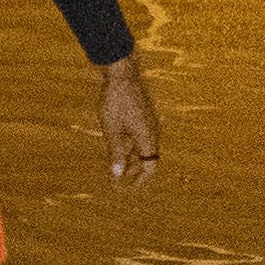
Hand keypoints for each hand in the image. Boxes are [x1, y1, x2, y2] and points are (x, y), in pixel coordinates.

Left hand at [99, 58, 162, 180]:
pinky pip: (139, 136)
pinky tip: (117, 147)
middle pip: (147, 158)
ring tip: (117, 167)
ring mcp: (149, 123)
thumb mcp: (112, 130)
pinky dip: (130, 146)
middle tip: (120, 180)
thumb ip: (116, 152)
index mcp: (148, 138)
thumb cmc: (116, 103)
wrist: (122, 75)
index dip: (141, 180)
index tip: (130, 189)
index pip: (150, 167)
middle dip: (135, 171)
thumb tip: (118, 174)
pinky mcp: (143, 115)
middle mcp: (153, 132)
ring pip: (142, 147)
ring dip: (131, 158)